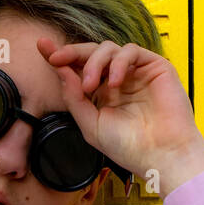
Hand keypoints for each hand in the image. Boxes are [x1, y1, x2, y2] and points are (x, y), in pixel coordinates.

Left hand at [38, 37, 203, 184]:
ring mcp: (135, 72)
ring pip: (109, 48)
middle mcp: (117, 80)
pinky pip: (131, 51)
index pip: (78, 68)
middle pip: (91, 53)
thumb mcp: (90, 124)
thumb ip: (74, 98)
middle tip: (57, 60)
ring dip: (94, 62)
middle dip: (72, 53)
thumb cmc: (129, 147)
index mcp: (101, 94)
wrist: (161, 156)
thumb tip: (60, 70)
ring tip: (90, 86)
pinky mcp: (154, 67)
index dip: (61, 57)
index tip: (42, 48)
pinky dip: (118, 62)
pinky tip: (114, 83)